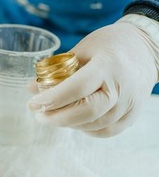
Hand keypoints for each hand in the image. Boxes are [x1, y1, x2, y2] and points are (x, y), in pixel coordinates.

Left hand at [28, 19, 158, 136]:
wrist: (145, 50)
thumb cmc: (110, 45)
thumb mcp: (82, 48)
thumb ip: (56, 69)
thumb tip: (30, 88)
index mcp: (107, 65)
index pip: (76, 89)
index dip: (52, 99)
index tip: (32, 104)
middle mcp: (121, 87)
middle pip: (86, 112)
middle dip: (57, 118)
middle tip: (39, 116)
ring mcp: (129, 104)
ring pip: (94, 124)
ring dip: (68, 124)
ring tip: (53, 116)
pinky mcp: (132, 115)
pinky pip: (105, 131)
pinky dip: (85, 129)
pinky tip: (73, 122)